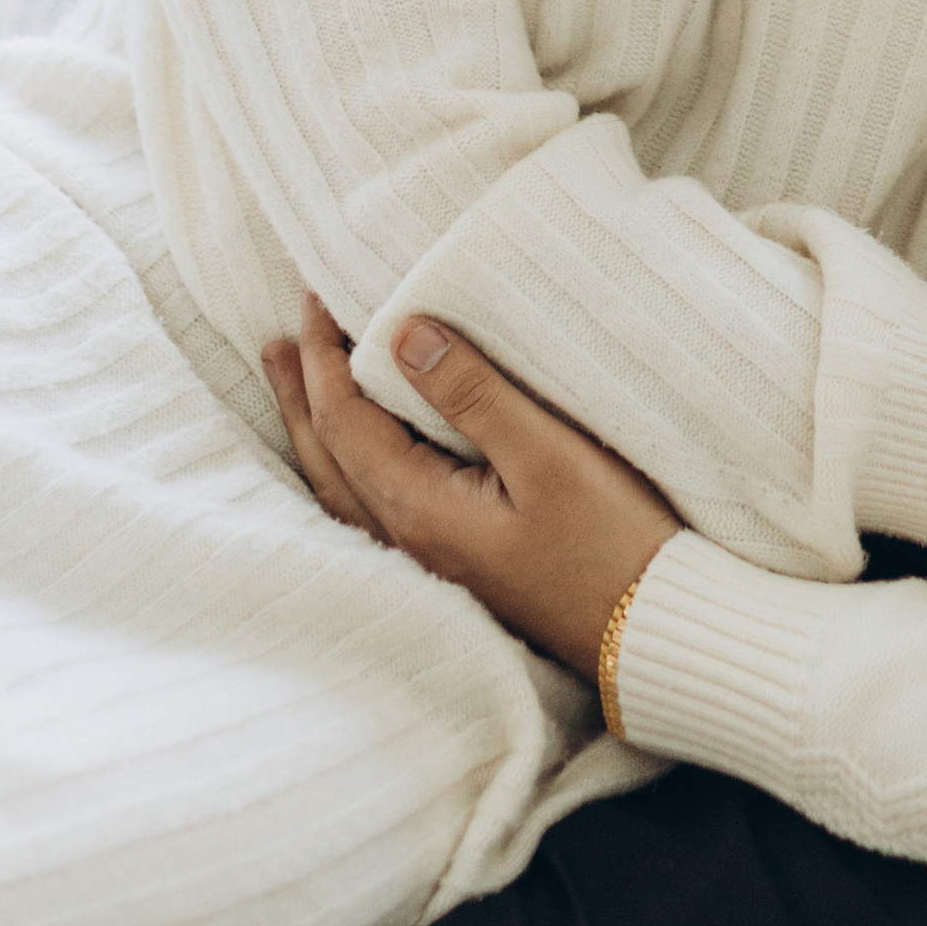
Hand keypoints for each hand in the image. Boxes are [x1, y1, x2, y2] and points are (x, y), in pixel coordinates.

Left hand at [264, 295, 679, 678]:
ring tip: (295, 389)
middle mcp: (407, 538)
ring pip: (342, 486)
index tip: (314, 296)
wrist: (649, 629)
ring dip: (315, 430)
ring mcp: (429, 558)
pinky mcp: (456, 564)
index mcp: (419, 506)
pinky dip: (346, 465)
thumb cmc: (610, 541)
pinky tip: (360, 457)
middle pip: (328, 456)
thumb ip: (473, 394)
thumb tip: (403, 331)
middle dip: (300, 393)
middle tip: (278, 339)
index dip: (322, 356)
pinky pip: (369, 506)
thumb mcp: (547, 456)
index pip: (344, 419)